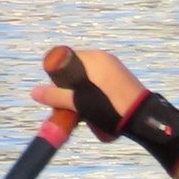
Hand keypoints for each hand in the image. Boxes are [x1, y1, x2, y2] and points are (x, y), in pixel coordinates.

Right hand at [30, 48, 146, 133]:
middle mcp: (104, 59)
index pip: (65, 60)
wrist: (144, 119)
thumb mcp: (79, 102)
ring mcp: (114, 70)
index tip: (60, 95)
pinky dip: (95, 101)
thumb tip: (35, 92)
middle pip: (76, 73)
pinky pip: (99, 88)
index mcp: (94, 58)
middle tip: (73, 109)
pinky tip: (100, 116)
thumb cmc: (111, 107)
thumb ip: (56, 96)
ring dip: (83, 99)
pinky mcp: (121, 83)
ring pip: (87, 83)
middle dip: (71, 92)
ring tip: (88, 115)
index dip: (58, 78)